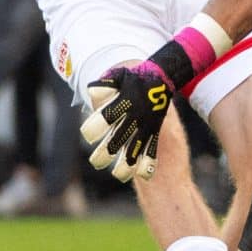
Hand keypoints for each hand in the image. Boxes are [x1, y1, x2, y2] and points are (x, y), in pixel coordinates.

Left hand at [80, 50, 189, 181]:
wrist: (163, 76)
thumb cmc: (134, 76)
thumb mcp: (119, 75)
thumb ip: (105, 84)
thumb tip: (91, 92)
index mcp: (124, 102)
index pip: (108, 117)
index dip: (96, 127)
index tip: (89, 135)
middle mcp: (135, 116)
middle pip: (119, 138)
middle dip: (107, 152)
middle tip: (96, 162)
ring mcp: (146, 125)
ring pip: (136, 148)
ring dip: (127, 163)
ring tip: (119, 175)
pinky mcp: (154, 131)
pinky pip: (153, 148)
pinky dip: (149, 162)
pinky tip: (143, 175)